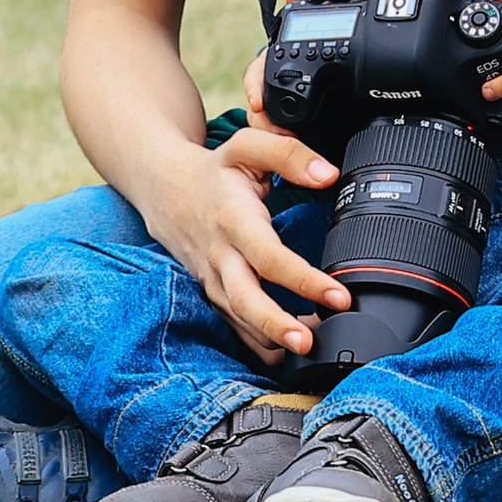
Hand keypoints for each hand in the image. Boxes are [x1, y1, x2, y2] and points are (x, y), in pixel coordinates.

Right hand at [134, 126, 348, 365]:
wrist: (163, 188)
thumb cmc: (214, 171)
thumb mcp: (248, 148)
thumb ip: (289, 154)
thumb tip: (327, 174)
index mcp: (234, 221)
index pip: (269, 257)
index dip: (304, 280)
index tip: (338, 295)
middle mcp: (221, 256)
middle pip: (246, 301)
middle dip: (277, 326)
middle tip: (310, 342)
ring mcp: (213, 279)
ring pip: (239, 319)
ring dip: (272, 339)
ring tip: (309, 349)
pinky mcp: (211, 292)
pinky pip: (233, 325)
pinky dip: (257, 343)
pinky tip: (283, 353)